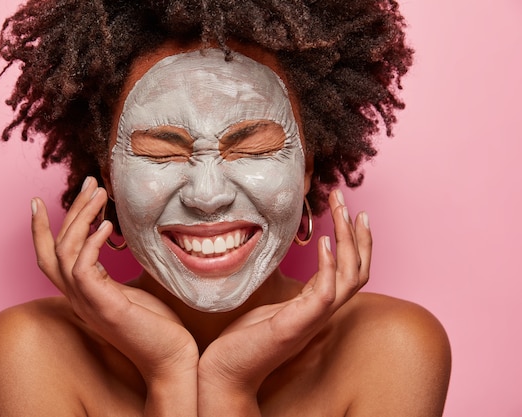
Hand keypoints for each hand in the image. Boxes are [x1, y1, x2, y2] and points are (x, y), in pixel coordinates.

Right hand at [30, 177, 197, 386]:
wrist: (172, 359)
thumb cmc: (158, 325)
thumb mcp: (135, 290)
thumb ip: (122, 269)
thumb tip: (131, 239)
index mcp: (83, 292)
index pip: (50, 257)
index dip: (40, 229)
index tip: (41, 199)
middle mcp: (79, 297)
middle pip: (54, 248)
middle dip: (68, 211)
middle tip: (90, 184)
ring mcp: (88, 304)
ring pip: (64, 253)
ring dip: (80, 218)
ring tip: (100, 194)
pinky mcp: (104, 308)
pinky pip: (83, 269)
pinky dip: (92, 243)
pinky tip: (108, 225)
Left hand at [198, 189, 371, 413]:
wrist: (226, 372)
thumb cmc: (244, 338)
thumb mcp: (267, 302)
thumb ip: (282, 283)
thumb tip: (276, 252)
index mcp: (314, 304)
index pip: (349, 270)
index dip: (355, 242)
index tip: (349, 211)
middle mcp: (320, 311)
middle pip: (358, 269)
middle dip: (357, 233)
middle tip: (346, 199)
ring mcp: (311, 318)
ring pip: (349, 278)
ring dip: (350, 242)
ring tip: (343, 212)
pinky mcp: (296, 324)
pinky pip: (325, 294)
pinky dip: (329, 266)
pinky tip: (324, 242)